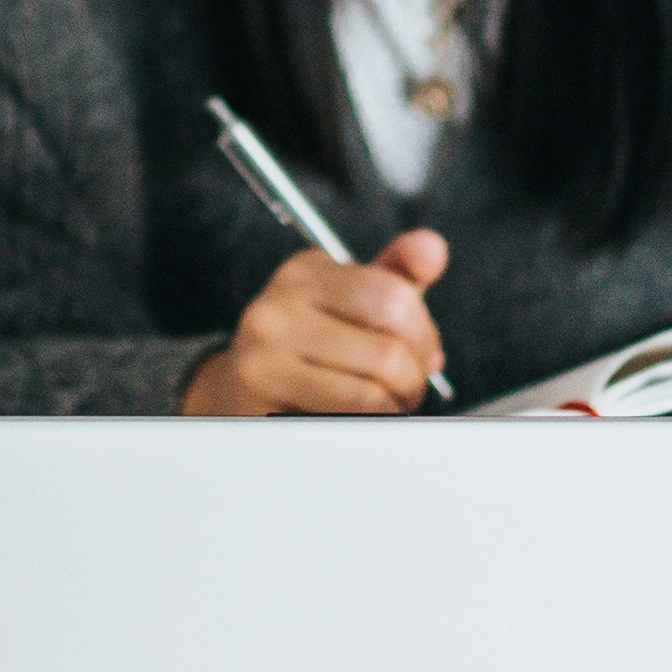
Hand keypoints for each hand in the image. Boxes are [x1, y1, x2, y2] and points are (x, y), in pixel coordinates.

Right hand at [183, 232, 451, 414]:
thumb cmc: (307, 348)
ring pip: (371, 387)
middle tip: (409, 389)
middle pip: (388, 345)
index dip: (424, 335)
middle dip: (414, 376)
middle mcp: (279, 302)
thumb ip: (397, 275)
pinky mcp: (260, 393)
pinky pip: (344, 416)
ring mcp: (264, 348)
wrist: (239, 393)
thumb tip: (432, 247)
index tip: (423, 354)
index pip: (394, 297)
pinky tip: (359, 419)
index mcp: (307, 271)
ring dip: (395, 406)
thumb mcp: (352, 304)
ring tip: (388, 406)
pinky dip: (368, 424)